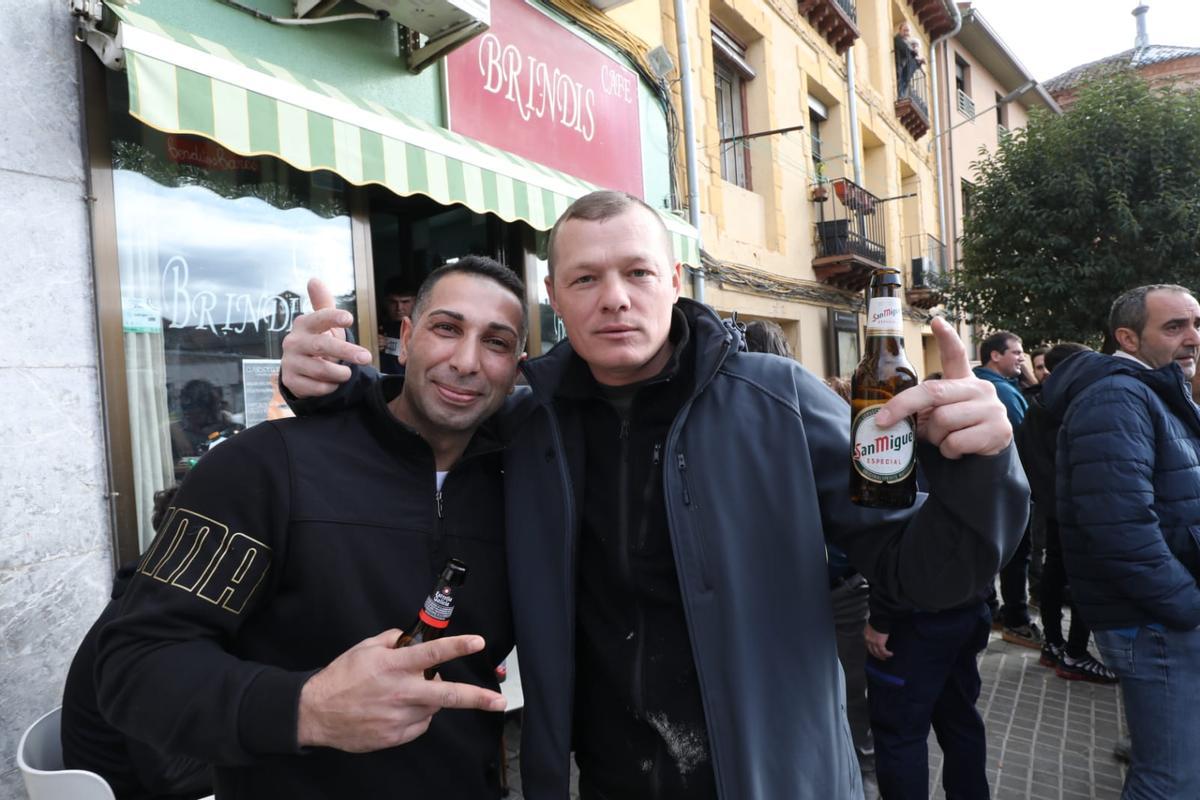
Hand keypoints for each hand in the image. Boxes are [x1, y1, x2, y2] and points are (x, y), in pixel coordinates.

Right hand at [280, 278, 372, 397]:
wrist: (300, 369)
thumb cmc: (318, 340)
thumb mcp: (323, 324)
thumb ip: (323, 303)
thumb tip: (313, 279)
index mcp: (304, 324)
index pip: (319, 317)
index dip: (333, 317)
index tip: (349, 319)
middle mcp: (293, 342)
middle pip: (322, 346)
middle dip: (347, 352)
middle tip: (367, 357)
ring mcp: (290, 362)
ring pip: (321, 369)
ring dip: (340, 373)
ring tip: (347, 373)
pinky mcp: (290, 381)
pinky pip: (316, 387)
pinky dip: (330, 387)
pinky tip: (333, 383)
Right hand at [297, 630, 506, 752]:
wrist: (316, 712)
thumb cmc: (341, 677)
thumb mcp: (365, 648)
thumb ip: (393, 640)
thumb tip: (412, 638)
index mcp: (394, 665)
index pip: (433, 653)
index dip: (459, 646)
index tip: (478, 642)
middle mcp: (400, 692)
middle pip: (447, 694)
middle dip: (477, 698)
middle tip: (499, 701)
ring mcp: (398, 717)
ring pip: (433, 707)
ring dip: (431, 698)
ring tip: (408, 692)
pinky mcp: (394, 736)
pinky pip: (419, 724)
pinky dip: (417, 715)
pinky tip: (398, 709)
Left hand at [864, 622, 892, 659]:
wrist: (879, 618)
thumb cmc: (877, 619)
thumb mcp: (873, 625)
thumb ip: (873, 629)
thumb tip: (877, 632)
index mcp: (866, 634)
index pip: (867, 644)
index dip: (872, 649)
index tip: (875, 651)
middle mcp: (868, 639)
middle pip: (871, 650)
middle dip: (876, 655)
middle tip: (881, 657)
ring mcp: (873, 642)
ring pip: (877, 653)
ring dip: (882, 656)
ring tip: (886, 657)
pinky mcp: (879, 643)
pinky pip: (883, 651)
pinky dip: (887, 654)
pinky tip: (890, 654)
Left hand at [874, 316, 1011, 458]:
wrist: (985, 458)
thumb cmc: (955, 431)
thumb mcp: (938, 414)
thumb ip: (921, 406)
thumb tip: (883, 415)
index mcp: (963, 381)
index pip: (955, 355)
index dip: (946, 338)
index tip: (936, 321)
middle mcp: (981, 389)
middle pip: (933, 392)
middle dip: (904, 407)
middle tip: (883, 421)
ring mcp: (993, 408)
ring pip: (943, 420)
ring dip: (934, 436)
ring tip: (943, 439)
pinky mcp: (998, 430)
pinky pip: (955, 441)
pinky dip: (948, 451)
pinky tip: (957, 450)